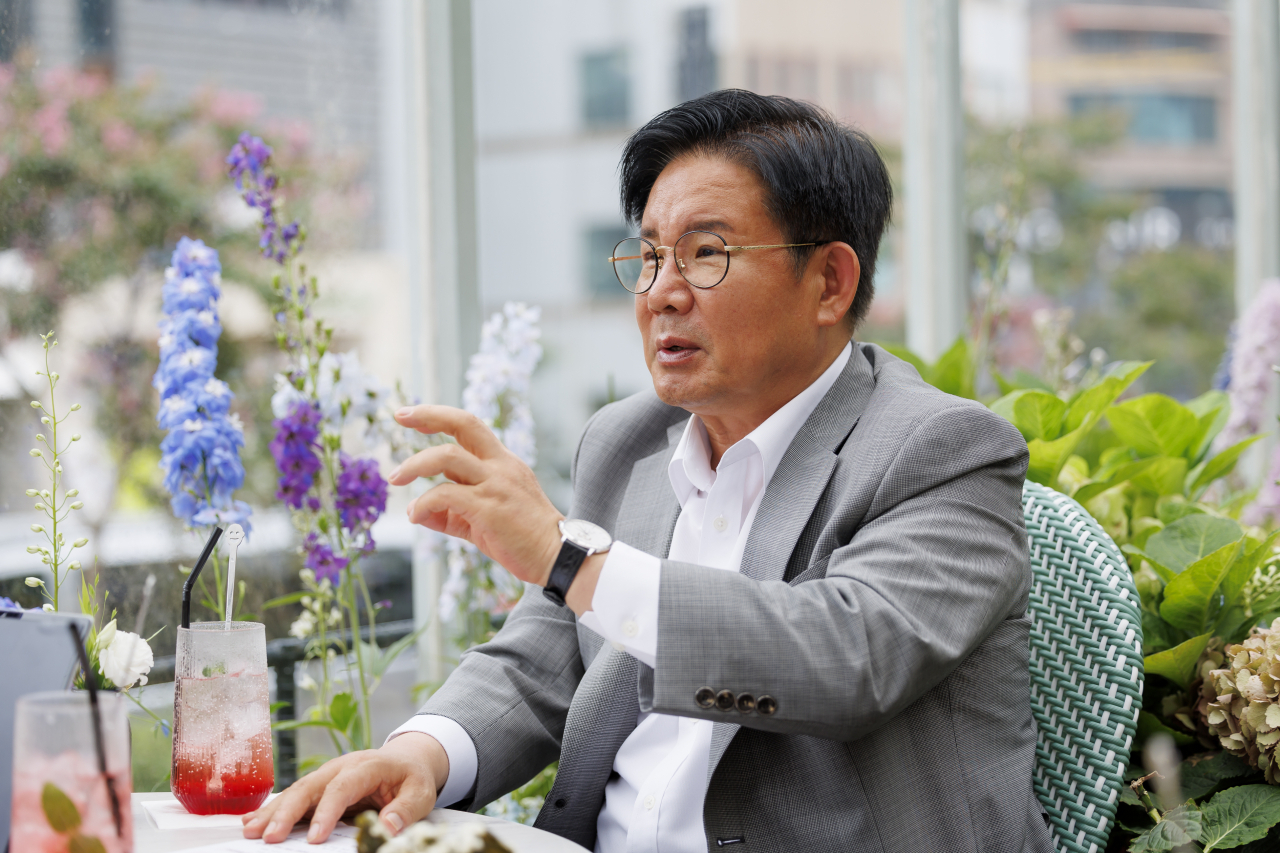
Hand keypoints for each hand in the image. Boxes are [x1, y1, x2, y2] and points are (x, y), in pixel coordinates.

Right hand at [241, 733, 448, 843]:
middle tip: (269, 838)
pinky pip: (294, 797)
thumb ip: (405, 809)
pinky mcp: (319, 786)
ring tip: (250, 832)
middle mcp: (341, 767)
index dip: (327, 812)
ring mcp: (327, 775)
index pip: (343, 787)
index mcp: (367, 766)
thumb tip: (387, 827)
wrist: (407, 759)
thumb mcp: (420, 793)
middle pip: (310, 786)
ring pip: (296, 791)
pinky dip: (273, 809)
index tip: (314, 838)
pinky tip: (251, 822)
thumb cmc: (412, 778)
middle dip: (287, 812)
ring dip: (273, 811)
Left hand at [389, 406, 563, 584]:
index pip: (470, 425)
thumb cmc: (522, 538)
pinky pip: (445, 495)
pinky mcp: (488, 508)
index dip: (439, 416)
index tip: (413, 416)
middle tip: (400, 416)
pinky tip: (415, 515)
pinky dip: (423, 504)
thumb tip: (418, 512)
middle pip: (463, 423)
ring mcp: (496, 485)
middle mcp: (500, 466)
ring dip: (415, 464)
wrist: (557, 557)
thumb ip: (451, 511)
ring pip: (447, 456)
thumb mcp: (484, 517)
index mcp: (503, 462)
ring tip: (396, 478)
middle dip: (429, 414)